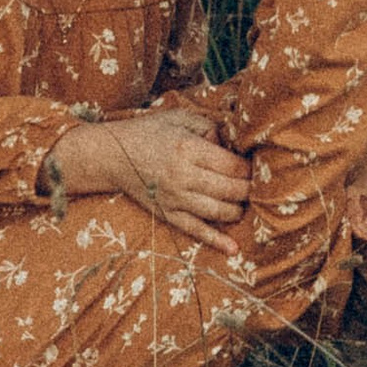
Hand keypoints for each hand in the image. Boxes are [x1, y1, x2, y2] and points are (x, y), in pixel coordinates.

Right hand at [68, 106, 251, 246]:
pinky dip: (216, 241)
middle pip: (230, 189)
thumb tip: (232, 146)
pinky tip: (233, 249)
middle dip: (249, 189)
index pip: (232, 165)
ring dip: (238, 210)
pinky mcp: (167, 214)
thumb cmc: (149, 133)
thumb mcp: (179, 118)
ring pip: (218, 211)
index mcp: (187, 148)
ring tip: (242, 203)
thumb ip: (209, 127)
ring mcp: (174, 198)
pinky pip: (195, 231)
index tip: (254, 167)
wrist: (111, 155)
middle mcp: (182, 176)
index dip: (249, 168)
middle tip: (255, 186)